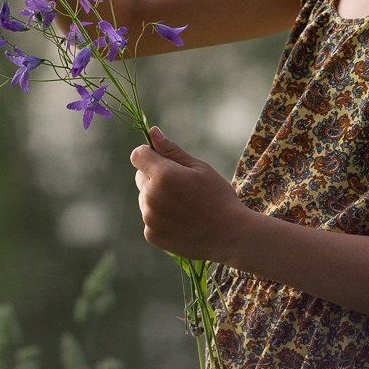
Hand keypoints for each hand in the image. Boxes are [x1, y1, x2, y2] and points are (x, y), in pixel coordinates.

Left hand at [132, 128, 251, 262]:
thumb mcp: (199, 168)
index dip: (149, 154)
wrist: (230, 235)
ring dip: (158, 198)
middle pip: (140, 177)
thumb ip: (172, 150)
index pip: (138, 155)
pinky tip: (182, 221)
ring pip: (144, 199)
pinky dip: (160, 218)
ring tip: (184, 206)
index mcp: (163, 175)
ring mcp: (149, 218)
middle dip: (154, 177)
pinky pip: (149, 219)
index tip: (162, 160)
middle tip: (181, 186)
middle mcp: (151, 197)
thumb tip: (152, 132)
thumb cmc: (218, 197)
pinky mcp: (151, 235)